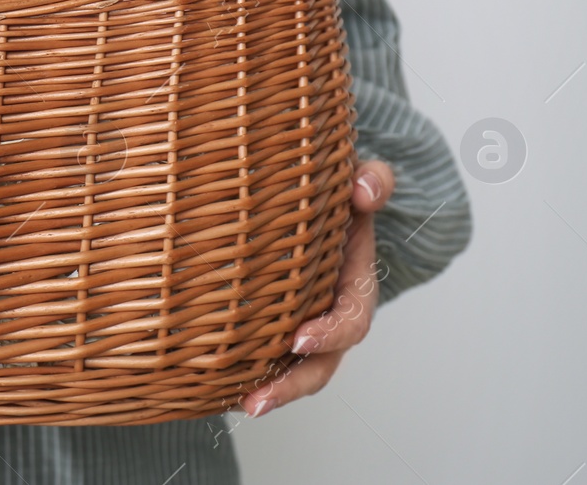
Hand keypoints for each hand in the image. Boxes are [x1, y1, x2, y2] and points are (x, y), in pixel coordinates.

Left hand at [241, 159, 394, 417]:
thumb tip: (364, 192)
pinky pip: (264, 356)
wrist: (318, 200)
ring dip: (268, 391)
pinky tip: (213, 389)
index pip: (350, 320)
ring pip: (292, 370)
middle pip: (320, 364)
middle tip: (256, 402)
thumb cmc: (337, 193)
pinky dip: (244, 374)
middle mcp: (329, 314)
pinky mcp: (273, 324)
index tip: (299, 340)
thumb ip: (373, 180)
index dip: (329, 334)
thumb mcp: (360, 181)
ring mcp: (302, 323)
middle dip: (291, 386)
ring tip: (236, 406)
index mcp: (354, 285)